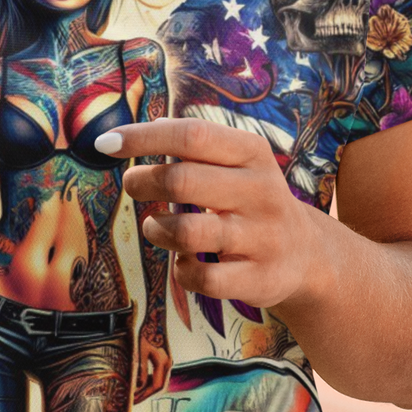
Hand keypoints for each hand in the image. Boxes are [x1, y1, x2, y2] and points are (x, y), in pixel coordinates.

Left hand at [100, 118, 332, 314]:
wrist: (306, 253)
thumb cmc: (249, 200)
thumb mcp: (237, 163)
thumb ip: (193, 147)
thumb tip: (135, 133)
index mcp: (253, 153)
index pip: (191, 135)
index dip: (143, 137)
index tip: (106, 144)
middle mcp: (262, 191)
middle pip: (182, 180)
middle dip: (143, 182)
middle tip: (132, 185)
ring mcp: (263, 237)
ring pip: (187, 232)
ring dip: (156, 228)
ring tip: (154, 225)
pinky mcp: (260, 278)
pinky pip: (202, 278)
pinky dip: (181, 270)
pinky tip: (183, 261)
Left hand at [134, 321, 171, 401]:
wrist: (157, 319)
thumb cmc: (147, 333)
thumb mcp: (141, 351)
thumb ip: (141, 369)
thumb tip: (138, 385)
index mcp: (163, 363)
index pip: (155, 386)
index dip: (144, 395)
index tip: (134, 400)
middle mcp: (168, 365)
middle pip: (160, 386)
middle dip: (147, 395)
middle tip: (134, 400)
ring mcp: (169, 363)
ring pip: (161, 382)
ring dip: (150, 389)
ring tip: (137, 393)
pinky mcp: (166, 360)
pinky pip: (160, 375)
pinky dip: (152, 381)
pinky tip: (142, 382)